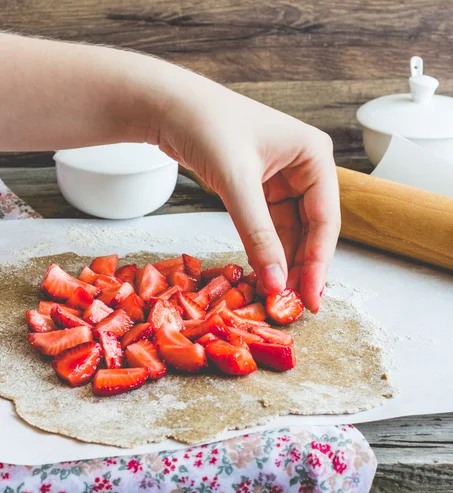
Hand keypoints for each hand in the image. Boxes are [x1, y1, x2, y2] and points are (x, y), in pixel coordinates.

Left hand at [157, 77, 339, 312]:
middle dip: (301, 268)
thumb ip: (259, 235)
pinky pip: (268, 228)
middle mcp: (305, 168)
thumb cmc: (206, 126)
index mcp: (315, 155)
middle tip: (294, 308)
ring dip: (282, 264)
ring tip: (277, 298)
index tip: (311, 299)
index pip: (325, 220)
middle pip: (311, 230)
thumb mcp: (237, 183)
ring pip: (289, 233)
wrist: (166, 105)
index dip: (319, 263)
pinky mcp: (259, 190)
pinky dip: (265, 252)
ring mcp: (282, 180)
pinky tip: (263, 276)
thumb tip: (277, 283)